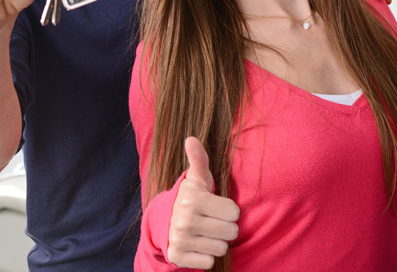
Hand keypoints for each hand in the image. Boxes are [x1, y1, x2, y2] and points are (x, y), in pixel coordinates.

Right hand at [166, 137, 239, 268]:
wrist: (162, 221)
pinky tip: (196, 245)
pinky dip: (205, 256)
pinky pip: (208, 262)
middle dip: (224, 227)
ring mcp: (180, 239)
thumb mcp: (196, 179)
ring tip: (204, 233)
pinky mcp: (177, 256)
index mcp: (192, 200)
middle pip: (231, 232)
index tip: (215, 207)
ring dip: (215, 242)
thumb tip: (191, 138)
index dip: (228, 210)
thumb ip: (199, 159)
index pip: (234, 212)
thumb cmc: (189, 198)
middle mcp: (184, 220)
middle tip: (211, 221)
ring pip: (221, 248)